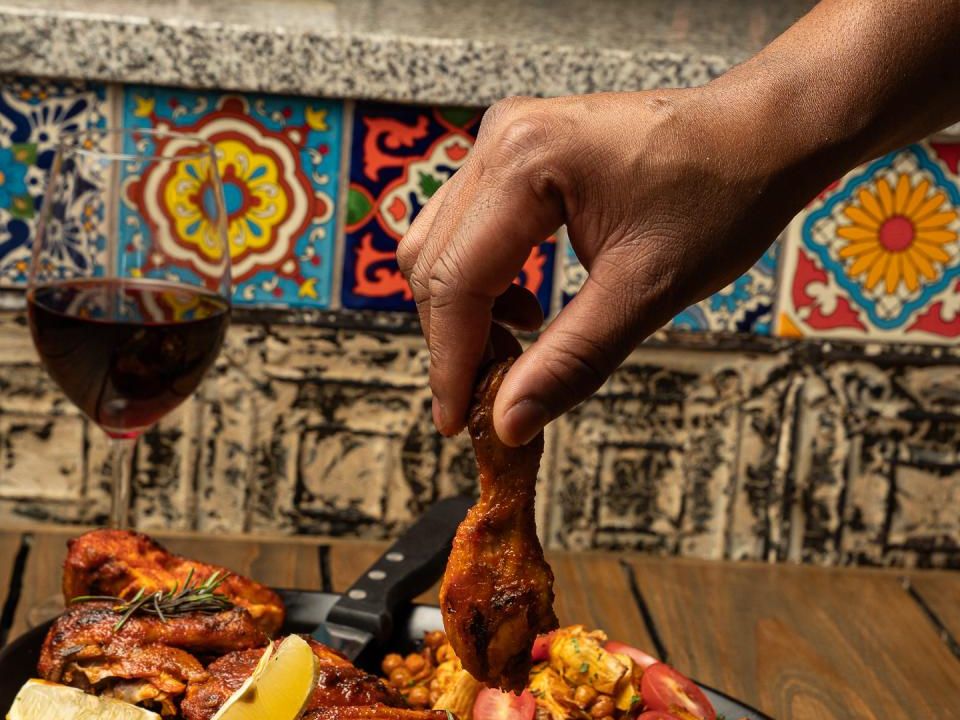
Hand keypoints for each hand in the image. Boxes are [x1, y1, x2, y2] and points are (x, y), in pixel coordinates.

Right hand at [398, 88, 824, 445]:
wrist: (762, 136)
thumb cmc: (721, 196)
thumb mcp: (647, 290)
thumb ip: (571, 359)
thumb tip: (510, 422)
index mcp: (525, 163)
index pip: (456, 280)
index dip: (450, 361)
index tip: (457, 421)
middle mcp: (499, 139)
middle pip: (434, 261)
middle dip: (453, 339)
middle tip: (484, 400)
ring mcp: (503, 138)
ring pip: (440, 242)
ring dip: (463, 310)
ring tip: (509, 356)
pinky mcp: (515, 149)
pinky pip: (468, 223)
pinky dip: (481, 277)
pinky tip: (523, 307)